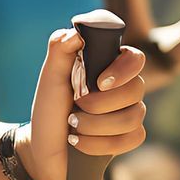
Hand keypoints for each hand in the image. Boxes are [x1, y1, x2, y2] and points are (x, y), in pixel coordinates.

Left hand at [19, 28, 147, 179]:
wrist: (43, 147)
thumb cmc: (48, 108)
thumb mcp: (50, 77)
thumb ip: (60, 49)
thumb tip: (77, 32)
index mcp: (107, 67)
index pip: (134, 58)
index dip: (123, 70)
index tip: (100, 83)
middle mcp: (123, 87)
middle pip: (135, 90)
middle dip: (99, 104)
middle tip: (74, 108)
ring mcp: (129, 112)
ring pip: (133, 117)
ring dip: (96, 126)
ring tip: (73, 127)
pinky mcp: (129, 137)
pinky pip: (133, 138)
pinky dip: (101, 144)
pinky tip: (80, 142)